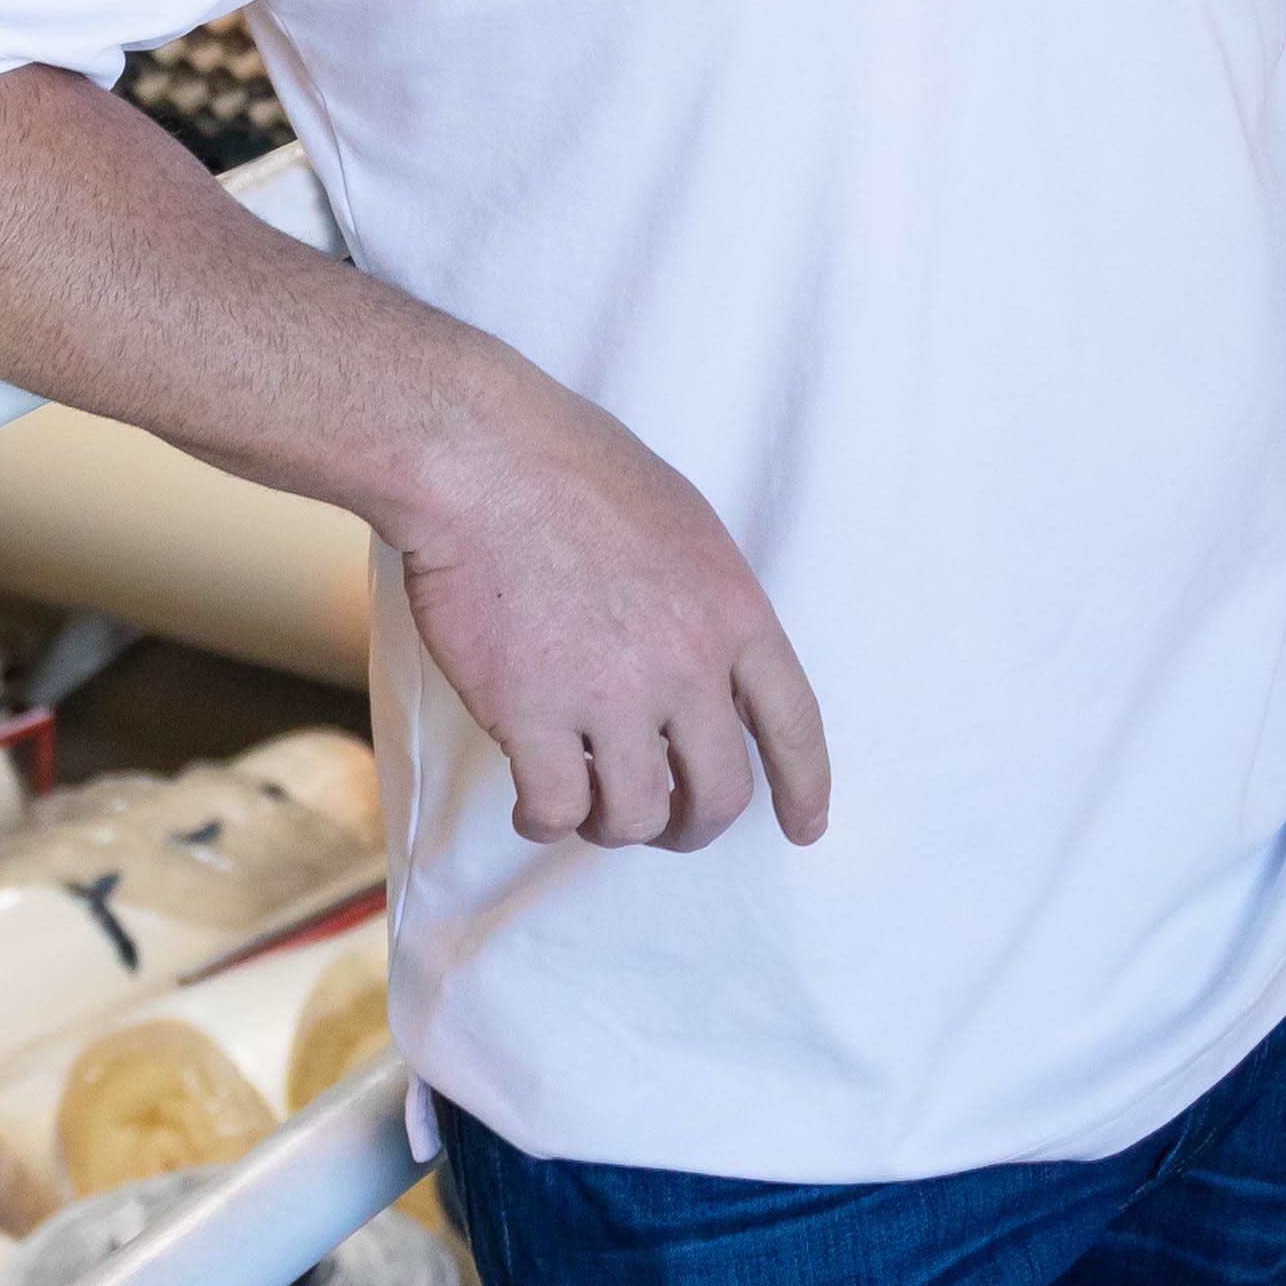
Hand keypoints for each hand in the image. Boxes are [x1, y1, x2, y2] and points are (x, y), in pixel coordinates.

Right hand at [377, 353, 834, 855]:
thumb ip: (706, 603)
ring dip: (615, 824)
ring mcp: (611, 696)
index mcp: (732, 613)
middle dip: (695, 824)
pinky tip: (533, 806)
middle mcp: (686, 666)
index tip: (803, 827)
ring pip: (638, 814)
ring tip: (586, 806)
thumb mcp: (682, 521)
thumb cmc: (569, 465)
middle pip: (721, 792)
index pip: (793, 725)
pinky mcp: (531, 716)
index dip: (804, 788)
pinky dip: (546, 820)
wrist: (481, 457)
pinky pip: (557, 809)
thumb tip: (704, 664)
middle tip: (666, 824)